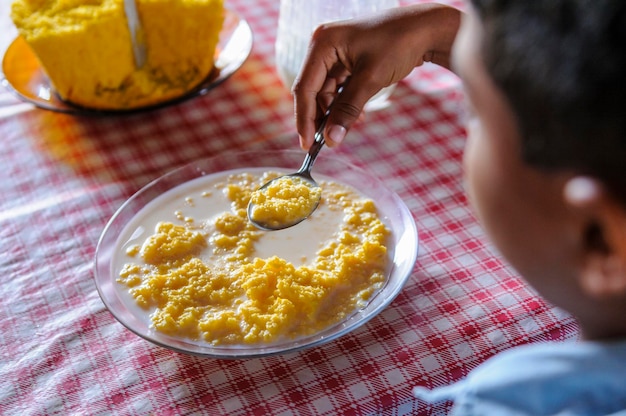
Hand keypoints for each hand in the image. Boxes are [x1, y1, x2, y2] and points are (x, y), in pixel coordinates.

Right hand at [292, 3, 461, 149]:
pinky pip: (339, 88)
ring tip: (347, 129)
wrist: (425, 29)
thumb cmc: (398, 43)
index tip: (308, 144)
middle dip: (321, 118)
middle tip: (327, 143)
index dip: (304, 119)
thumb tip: (331, 139)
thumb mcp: (370, 80)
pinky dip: (345, 104)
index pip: (304, 88)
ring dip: (335, 113)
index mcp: (322, 44)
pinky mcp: (346, 61)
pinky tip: (356, 117)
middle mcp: (324, 47)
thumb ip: (348, 110)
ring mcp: (335, 53)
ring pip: (326, 92)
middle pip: (312, 91)